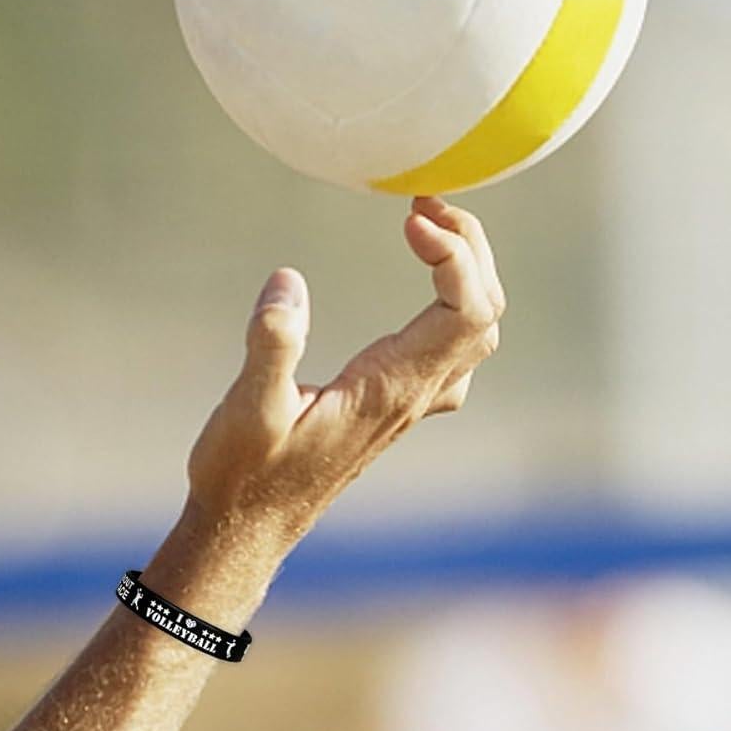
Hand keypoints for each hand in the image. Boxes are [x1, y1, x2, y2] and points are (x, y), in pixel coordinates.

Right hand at [186, 196, 504, 546]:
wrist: (248, 527)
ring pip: (475, 331)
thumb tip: (288, 281)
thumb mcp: (248, 408)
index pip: (467, 312)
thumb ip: (271, 344)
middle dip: (469, 248)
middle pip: (485, 313)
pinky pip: (454, 348)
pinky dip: (455, 303)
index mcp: (391, 389)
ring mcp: (410, 404)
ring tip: (427, 227)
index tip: (408, 217)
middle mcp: (414, 395)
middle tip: (423, 202)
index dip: (454, 255)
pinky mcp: (396, 406)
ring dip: (467, 273)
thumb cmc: (245, 473)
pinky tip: (423, 288)